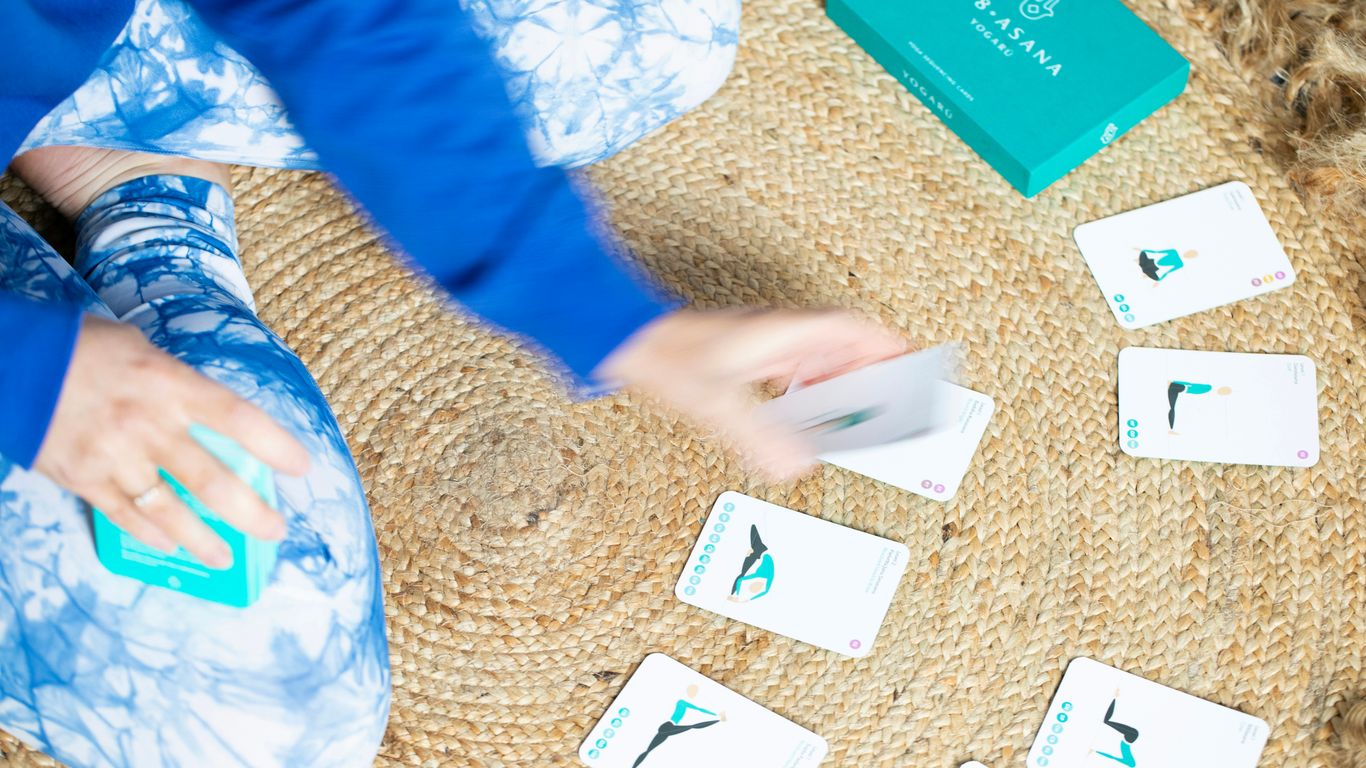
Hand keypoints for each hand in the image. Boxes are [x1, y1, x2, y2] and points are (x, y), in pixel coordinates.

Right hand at [34, 316, 309, 567]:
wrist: (11, 362)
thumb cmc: (82, 345)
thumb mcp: (142, 350)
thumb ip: (177, 384)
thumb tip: (205, 411)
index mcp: (171, 386)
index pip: (238, 420)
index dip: (275, 447)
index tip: (302, 469)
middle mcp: (149, 427)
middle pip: (213, 481)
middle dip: (250, 513)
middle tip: (275, 530)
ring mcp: (116, 458)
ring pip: (171, 511)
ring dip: (204, 539)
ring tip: (226, 558)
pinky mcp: (83, 480)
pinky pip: (126, 517)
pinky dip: (152, 535)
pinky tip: (172, 546)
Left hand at [596, 308, 906, 479]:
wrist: (626, 340)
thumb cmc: (667, 358)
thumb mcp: (716, 404)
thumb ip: (757, 437)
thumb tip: (796, 467)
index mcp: (780, 333)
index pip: (847, 327)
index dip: (882, 342)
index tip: (909, 358)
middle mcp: (775, 334)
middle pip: (839, 344)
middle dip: (869, 369)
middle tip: (892, 397)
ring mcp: (759, 344)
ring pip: (815, 357)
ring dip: (838, 381)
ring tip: (857, 412)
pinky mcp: (743, 358)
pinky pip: (792, 371)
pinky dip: (809, 390)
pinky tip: (807, 414)